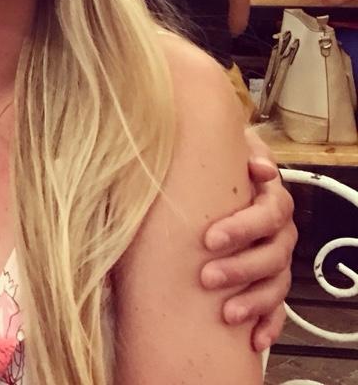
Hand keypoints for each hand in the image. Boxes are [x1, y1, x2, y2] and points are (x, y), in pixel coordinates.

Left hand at [200, 132, 295, 351]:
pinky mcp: (270, 283)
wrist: (215, 177)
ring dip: (253, 300)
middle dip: (240, 267)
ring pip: (276, 283)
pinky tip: (254, 338)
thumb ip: (243, 149)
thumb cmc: (219, 165)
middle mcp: (280, 231)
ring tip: (226, 313)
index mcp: (271, 199)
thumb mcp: (228, 148)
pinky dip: (268, 324)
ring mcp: (277, 259)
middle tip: (207, 276)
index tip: (210, 238)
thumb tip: (260, 166)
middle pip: (272, 253)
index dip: (242, 227)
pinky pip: (278, 308)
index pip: (268, 214)